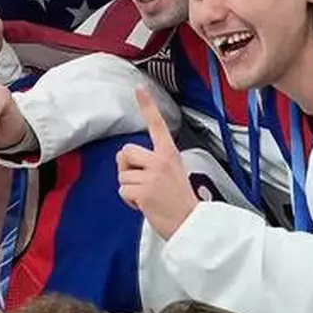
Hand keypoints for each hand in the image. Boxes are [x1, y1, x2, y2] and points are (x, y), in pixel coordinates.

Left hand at [116, 87, 197, 237]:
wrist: (190, 223)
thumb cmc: (180, 202)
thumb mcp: (173, 173)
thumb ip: (153, 163)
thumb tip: (127, 161)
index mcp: (170, 154)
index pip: (157, 125)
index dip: (148, 106)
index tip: (140, 89)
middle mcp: (160, 160)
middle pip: (125, 152)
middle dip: (126, 167)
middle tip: (141, 181)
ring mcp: (152, 175)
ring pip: (122, 175)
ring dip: (129, 188)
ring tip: (148, 197)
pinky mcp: (143, 191)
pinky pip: (123, 191)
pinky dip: (129, 201)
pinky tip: (144, 205)